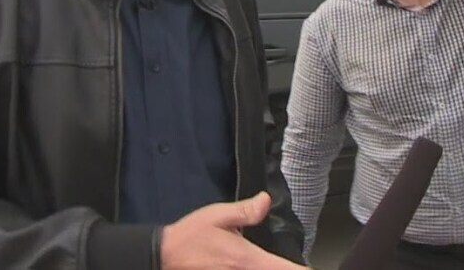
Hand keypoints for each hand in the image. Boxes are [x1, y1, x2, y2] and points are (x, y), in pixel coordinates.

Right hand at [160, 192, 308, 269]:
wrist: (163, 256)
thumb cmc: (189, 238)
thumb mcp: (218, 216)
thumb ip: (245, 212)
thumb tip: (265, 201)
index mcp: (246, 259)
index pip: (283, 269)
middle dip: (286, 269)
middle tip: (300, 265)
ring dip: (270, 268)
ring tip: (280, 264)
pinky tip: (256, 264)